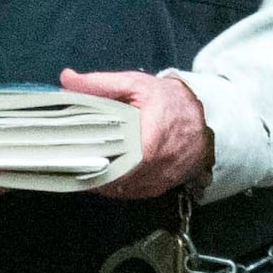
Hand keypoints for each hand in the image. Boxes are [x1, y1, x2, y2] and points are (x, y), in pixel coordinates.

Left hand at [62, 68, 212, 198]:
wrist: (205, 116)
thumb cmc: (168, 100)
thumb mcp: (135, 84)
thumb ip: (99, 83)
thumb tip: (67, 79)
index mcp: (145, 144)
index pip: (108, 164)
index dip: (86, 162)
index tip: (69, 156)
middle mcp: (153, 168)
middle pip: (110, 180)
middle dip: (90, 172)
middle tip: (72, 162)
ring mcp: (157, 182)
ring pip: (119, 190)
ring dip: (102, 182)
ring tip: (85, 167)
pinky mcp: (159, 188)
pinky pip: (131, 193)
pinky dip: (117, 186)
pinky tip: (106, 173)